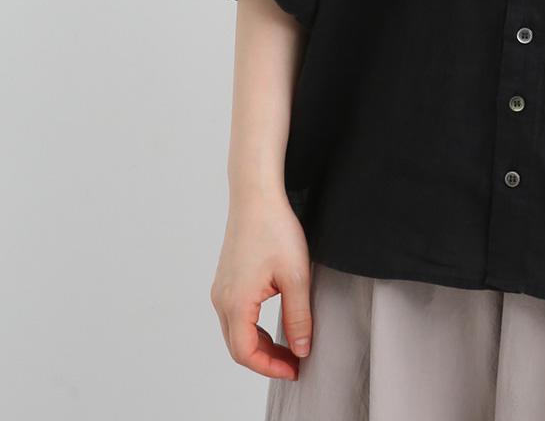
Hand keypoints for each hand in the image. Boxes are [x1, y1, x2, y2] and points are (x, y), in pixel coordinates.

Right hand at [210, 191, 313, 378]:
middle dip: (266, 359)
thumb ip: (299, 316)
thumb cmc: (275, 229)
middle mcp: (221, 300)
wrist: (256, 196)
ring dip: (259, 345)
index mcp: (236, 303)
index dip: (270, 367)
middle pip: (238, 346)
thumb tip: (301, 350)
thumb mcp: (296, 275)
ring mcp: (220, 290)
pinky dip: (252, 329)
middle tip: (296, 361)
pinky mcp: (225, 281)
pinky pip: (235, 316)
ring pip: (235, 332)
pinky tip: (273, 325)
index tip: (295, 369)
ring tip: (289, 346)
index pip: (246, 353)